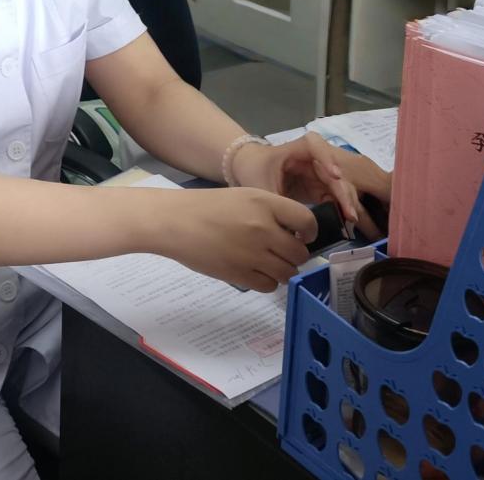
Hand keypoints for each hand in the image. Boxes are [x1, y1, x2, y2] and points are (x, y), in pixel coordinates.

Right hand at [161, 187, 317, 292]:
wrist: (174, 221)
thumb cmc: (207, 206)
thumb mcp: (244, 197)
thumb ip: (272, 212)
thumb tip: (296, 233)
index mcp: (265, 203)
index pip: (307, 221)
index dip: (309, 231)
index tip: (302, 234)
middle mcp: (263, 229)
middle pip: (300, 253)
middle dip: (294, 254)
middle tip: (280, 250)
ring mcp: (252, 254)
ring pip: (288, 273)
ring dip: (282, 269)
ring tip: (266, 261)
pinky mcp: (240, 275)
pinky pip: (269, 285)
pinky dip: (266, 280)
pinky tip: (253, 269)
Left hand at [232, 132, 392, 241]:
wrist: (247, 169)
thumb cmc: (253, 169)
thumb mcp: (260, 185)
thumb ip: (276, 204)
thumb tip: (290, 229)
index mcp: (297, 149)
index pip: (315, 145)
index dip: (327, 158)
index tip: (335, 174)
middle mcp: (313, 158)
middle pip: (333, 170)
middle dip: (343, 190)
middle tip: (349, 212)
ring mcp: (318, 173)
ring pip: (338, 185)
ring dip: (346, 201)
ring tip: (350, 219)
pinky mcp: (319, 187)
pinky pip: (334, 196)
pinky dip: (340, 207)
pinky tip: (345, 221)